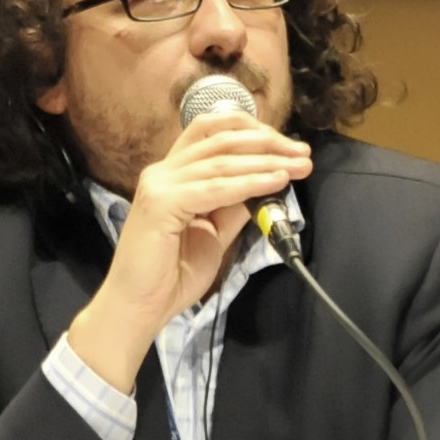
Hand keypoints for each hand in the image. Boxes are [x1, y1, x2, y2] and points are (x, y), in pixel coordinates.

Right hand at [68, 113, 314, 392]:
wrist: (138, 308)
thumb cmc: (170, 277)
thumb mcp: (212, 235)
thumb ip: (232, 207)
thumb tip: (265, 184)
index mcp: (171, 173)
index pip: (211, 132)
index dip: (251, 130)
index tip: (287, 144)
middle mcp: (162, 170)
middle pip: (220, 138)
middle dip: (267, 142)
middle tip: (302, 152)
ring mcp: (159, 184)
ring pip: (221, 161)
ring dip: (266, 160)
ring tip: (298, 165)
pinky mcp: (161, 203)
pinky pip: (215, 188)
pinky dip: (249, 182)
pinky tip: (276, 181)